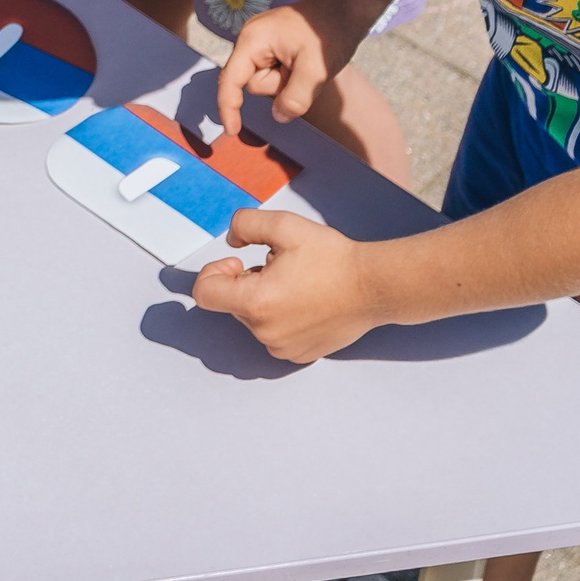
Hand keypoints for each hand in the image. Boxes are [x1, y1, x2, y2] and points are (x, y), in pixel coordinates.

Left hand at [192, 209, 383, 362]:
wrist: (374, 286)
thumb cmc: (333, 258)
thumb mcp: (284, 225)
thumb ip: (244, 224)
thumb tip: (230, 242)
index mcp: (255, 302)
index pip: (205, 293)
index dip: (214, 272)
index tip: (238, 263)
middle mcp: (265, 332)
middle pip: (232, 304)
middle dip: (248, 283)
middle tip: (281, 268)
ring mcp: (282, 348)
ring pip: (254, 319)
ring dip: (265, 300)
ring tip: (298, 285)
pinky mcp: (299, 356)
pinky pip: (274, 335)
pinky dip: (281, 318)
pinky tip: (307, 303)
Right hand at [216, 0, 367, 137]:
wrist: (346, 6)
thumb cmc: (330, 33)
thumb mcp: (316, 72)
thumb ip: (294, 99)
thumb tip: (278, 116)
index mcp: (252, 40)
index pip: (230, 80)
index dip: (228, 107)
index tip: (232, 131)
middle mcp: (251, 39)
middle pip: (254, 83)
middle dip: (279, 85)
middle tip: (303, 70)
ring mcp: (262, 41)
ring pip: (267, 79)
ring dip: (287, 80)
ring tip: (307, 63)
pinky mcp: (274, 44)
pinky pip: (275, 71)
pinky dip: (290, 74)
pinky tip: (305, 61)